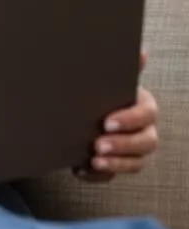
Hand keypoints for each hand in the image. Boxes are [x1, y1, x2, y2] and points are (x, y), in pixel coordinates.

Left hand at [77, 51, 158, 181]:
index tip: (107, 122)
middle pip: (146, 142)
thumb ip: (125, 68)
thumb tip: (140, 52)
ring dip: (116, 164)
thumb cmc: (101, 93)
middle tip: (99, 145)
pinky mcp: (117, 165)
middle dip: (123, 145)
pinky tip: (80, 170)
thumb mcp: (109, 79)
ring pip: (136, 163)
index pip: (147, 114)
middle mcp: (144, 131)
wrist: (83, 111)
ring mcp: (133, 151)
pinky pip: (113, 176)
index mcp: (143, 107)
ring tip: (94, 160)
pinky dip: (98, 176)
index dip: (130, 119)